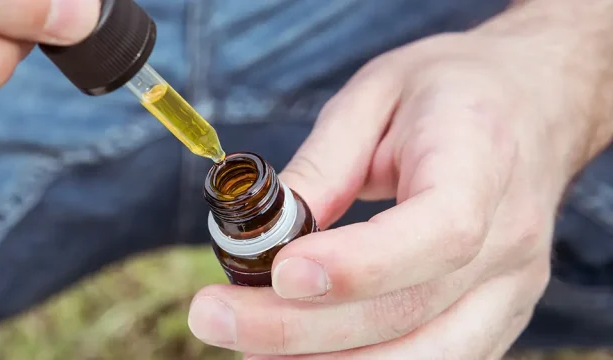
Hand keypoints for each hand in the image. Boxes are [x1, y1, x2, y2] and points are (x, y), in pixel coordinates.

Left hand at [187, 1, 612, 357]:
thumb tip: (268, 233)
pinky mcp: (496, 318)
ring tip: (247, 346)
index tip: (280, 273)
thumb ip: (325, 162)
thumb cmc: (450, 93)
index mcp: (482, 162)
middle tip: (214, 319)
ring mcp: (509, 290)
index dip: (359, 265)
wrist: (533, 108)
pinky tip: (301, 355)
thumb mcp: (377, 95)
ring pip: (424, 357)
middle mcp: (508, 241)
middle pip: (409, 311)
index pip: (439, 232)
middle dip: (300, 329)